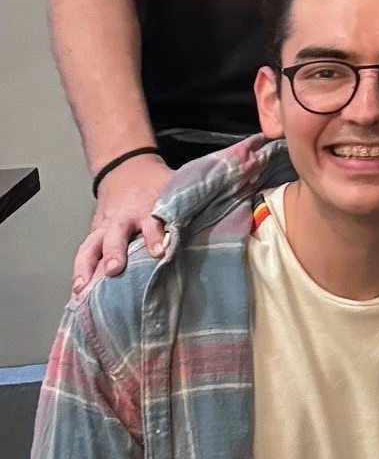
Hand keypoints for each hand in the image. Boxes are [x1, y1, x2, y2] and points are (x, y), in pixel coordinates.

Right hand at [71, 153, 174, 294]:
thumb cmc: (157, 184)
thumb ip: (188, 204)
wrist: (126, 168)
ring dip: (86, 266)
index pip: (152, 221)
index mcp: (147, 206)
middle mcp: (123, 218)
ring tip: (82, 288)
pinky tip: (78, 291)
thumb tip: (221, 215)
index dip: (155, 236)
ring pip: (91, 245)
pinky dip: (80, 270)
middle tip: (115, 270)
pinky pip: (85, 251)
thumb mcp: (174, 186)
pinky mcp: (95, 233)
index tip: (160, 251)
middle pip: (116, 235)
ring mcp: (106, 226)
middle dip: (115, 252)